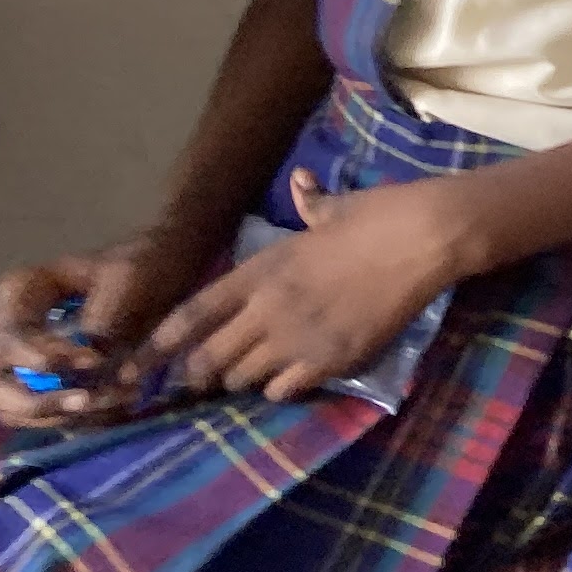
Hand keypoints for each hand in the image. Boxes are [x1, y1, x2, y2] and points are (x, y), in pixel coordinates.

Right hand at [0, 231, 208, 426]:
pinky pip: (48, 417)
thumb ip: (104, 320)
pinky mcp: (49, 384)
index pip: (10, 340)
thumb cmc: (145, 263)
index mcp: (22, 293)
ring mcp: (25, 362)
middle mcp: (12, 331)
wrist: (169, 271)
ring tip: (120, 399)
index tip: (94, 360)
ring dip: (64, 416)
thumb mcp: (128, 279)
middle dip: (35, 402)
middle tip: (86, 401)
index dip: (44, 358)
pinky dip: (82, 419)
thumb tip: (89, 367)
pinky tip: (122, 405)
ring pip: (16, 411)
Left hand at [147, 174, 468, 402]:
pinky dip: (281, 387)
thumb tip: (303, 181)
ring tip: (255, 371)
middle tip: (206, 374)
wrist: (429, 237)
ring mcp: (298, 337)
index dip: (160, 343)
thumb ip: (310, 204)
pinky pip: (283, 389)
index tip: (142, 361)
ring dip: (243, 377)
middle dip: (200, 370)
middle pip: (208, 358)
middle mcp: (267, 308)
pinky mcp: (331, 360)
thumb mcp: (336, 207)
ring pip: (242, 378)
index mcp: (261, 268)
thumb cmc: (382, 213)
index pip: (192, 314)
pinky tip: (296, 374)